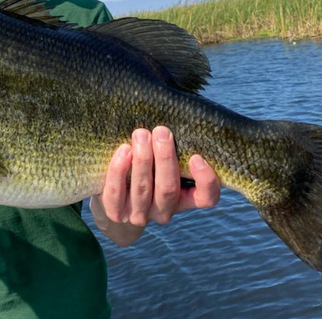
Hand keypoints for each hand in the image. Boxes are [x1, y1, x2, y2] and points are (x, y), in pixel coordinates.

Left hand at [90, 126, 219, 245]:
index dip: (205, 181)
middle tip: (162, 132)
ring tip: (141, 134)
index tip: (196, 156)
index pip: (206, 198)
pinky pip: (116, 193)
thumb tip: (180, 107)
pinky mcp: (116, 212)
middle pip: (168, 190)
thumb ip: (175, 143)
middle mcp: (164, 211)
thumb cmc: (148, 164)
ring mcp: (140, 215)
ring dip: (143, 159)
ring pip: (142, 190)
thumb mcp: (164, 158)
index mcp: (184, 200)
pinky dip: (119, 171)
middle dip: (165, 158)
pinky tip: (123, 150)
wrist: (116, 192)